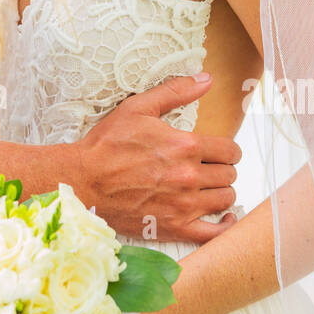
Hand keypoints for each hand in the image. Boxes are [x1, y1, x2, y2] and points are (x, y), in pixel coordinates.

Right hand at [77, 74, 240, 242]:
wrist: (82, 181)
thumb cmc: (107, 144)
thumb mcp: (138, 108)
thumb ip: (176, 91)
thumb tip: (207, 79)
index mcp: (185, 146)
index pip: (230, 150)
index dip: (228, 149)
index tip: (219, 151)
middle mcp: (189, 176)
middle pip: (229, 175)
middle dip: (222, 169)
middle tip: (208, 168)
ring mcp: (183, 205)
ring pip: (225, 200)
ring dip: (221, 192)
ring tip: (208, 188)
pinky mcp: (174, 227)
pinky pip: (214, 233)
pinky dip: (224, 227)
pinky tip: (223, 219)